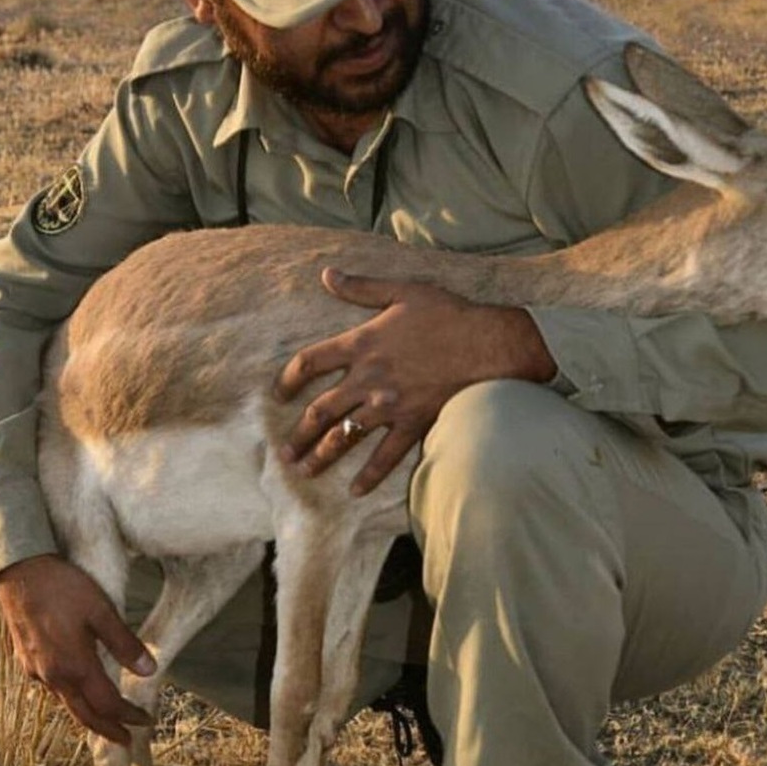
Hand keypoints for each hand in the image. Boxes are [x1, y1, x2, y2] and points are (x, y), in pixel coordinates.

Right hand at [0, 554, 156, 744]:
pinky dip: (72, 697)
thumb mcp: (102, 611)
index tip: (146, 722)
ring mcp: (36, 670)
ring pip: (67, 703)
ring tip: (108, 719)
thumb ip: (125, 643)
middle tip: (128, 740)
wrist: (18, 572)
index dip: (129, 716)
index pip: (107, 705)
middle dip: (108, 729)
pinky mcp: (26, 660)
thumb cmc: (63, 587)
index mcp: (74, 667)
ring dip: (89, 715)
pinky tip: (80, 689)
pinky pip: (54, 689)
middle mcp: (53, 676)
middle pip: (84, 715)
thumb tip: (149, 670)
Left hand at [273, 268, 555, 494]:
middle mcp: (367, 378)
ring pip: (344, 437)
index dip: (288, 380)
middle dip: (299, 434)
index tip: (279, 395)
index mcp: (361, 343)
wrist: (487, 344)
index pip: (309, 363)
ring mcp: (388, 405)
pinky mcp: (412, 424)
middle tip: (285, 452)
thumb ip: (361, 287)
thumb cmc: (447, 314)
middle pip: (320, 411)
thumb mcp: (402, 291)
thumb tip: (327, 275)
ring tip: (304, 471)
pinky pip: (385, 456)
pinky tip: (355, 490)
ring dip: (321, 457)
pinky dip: (369, 476)